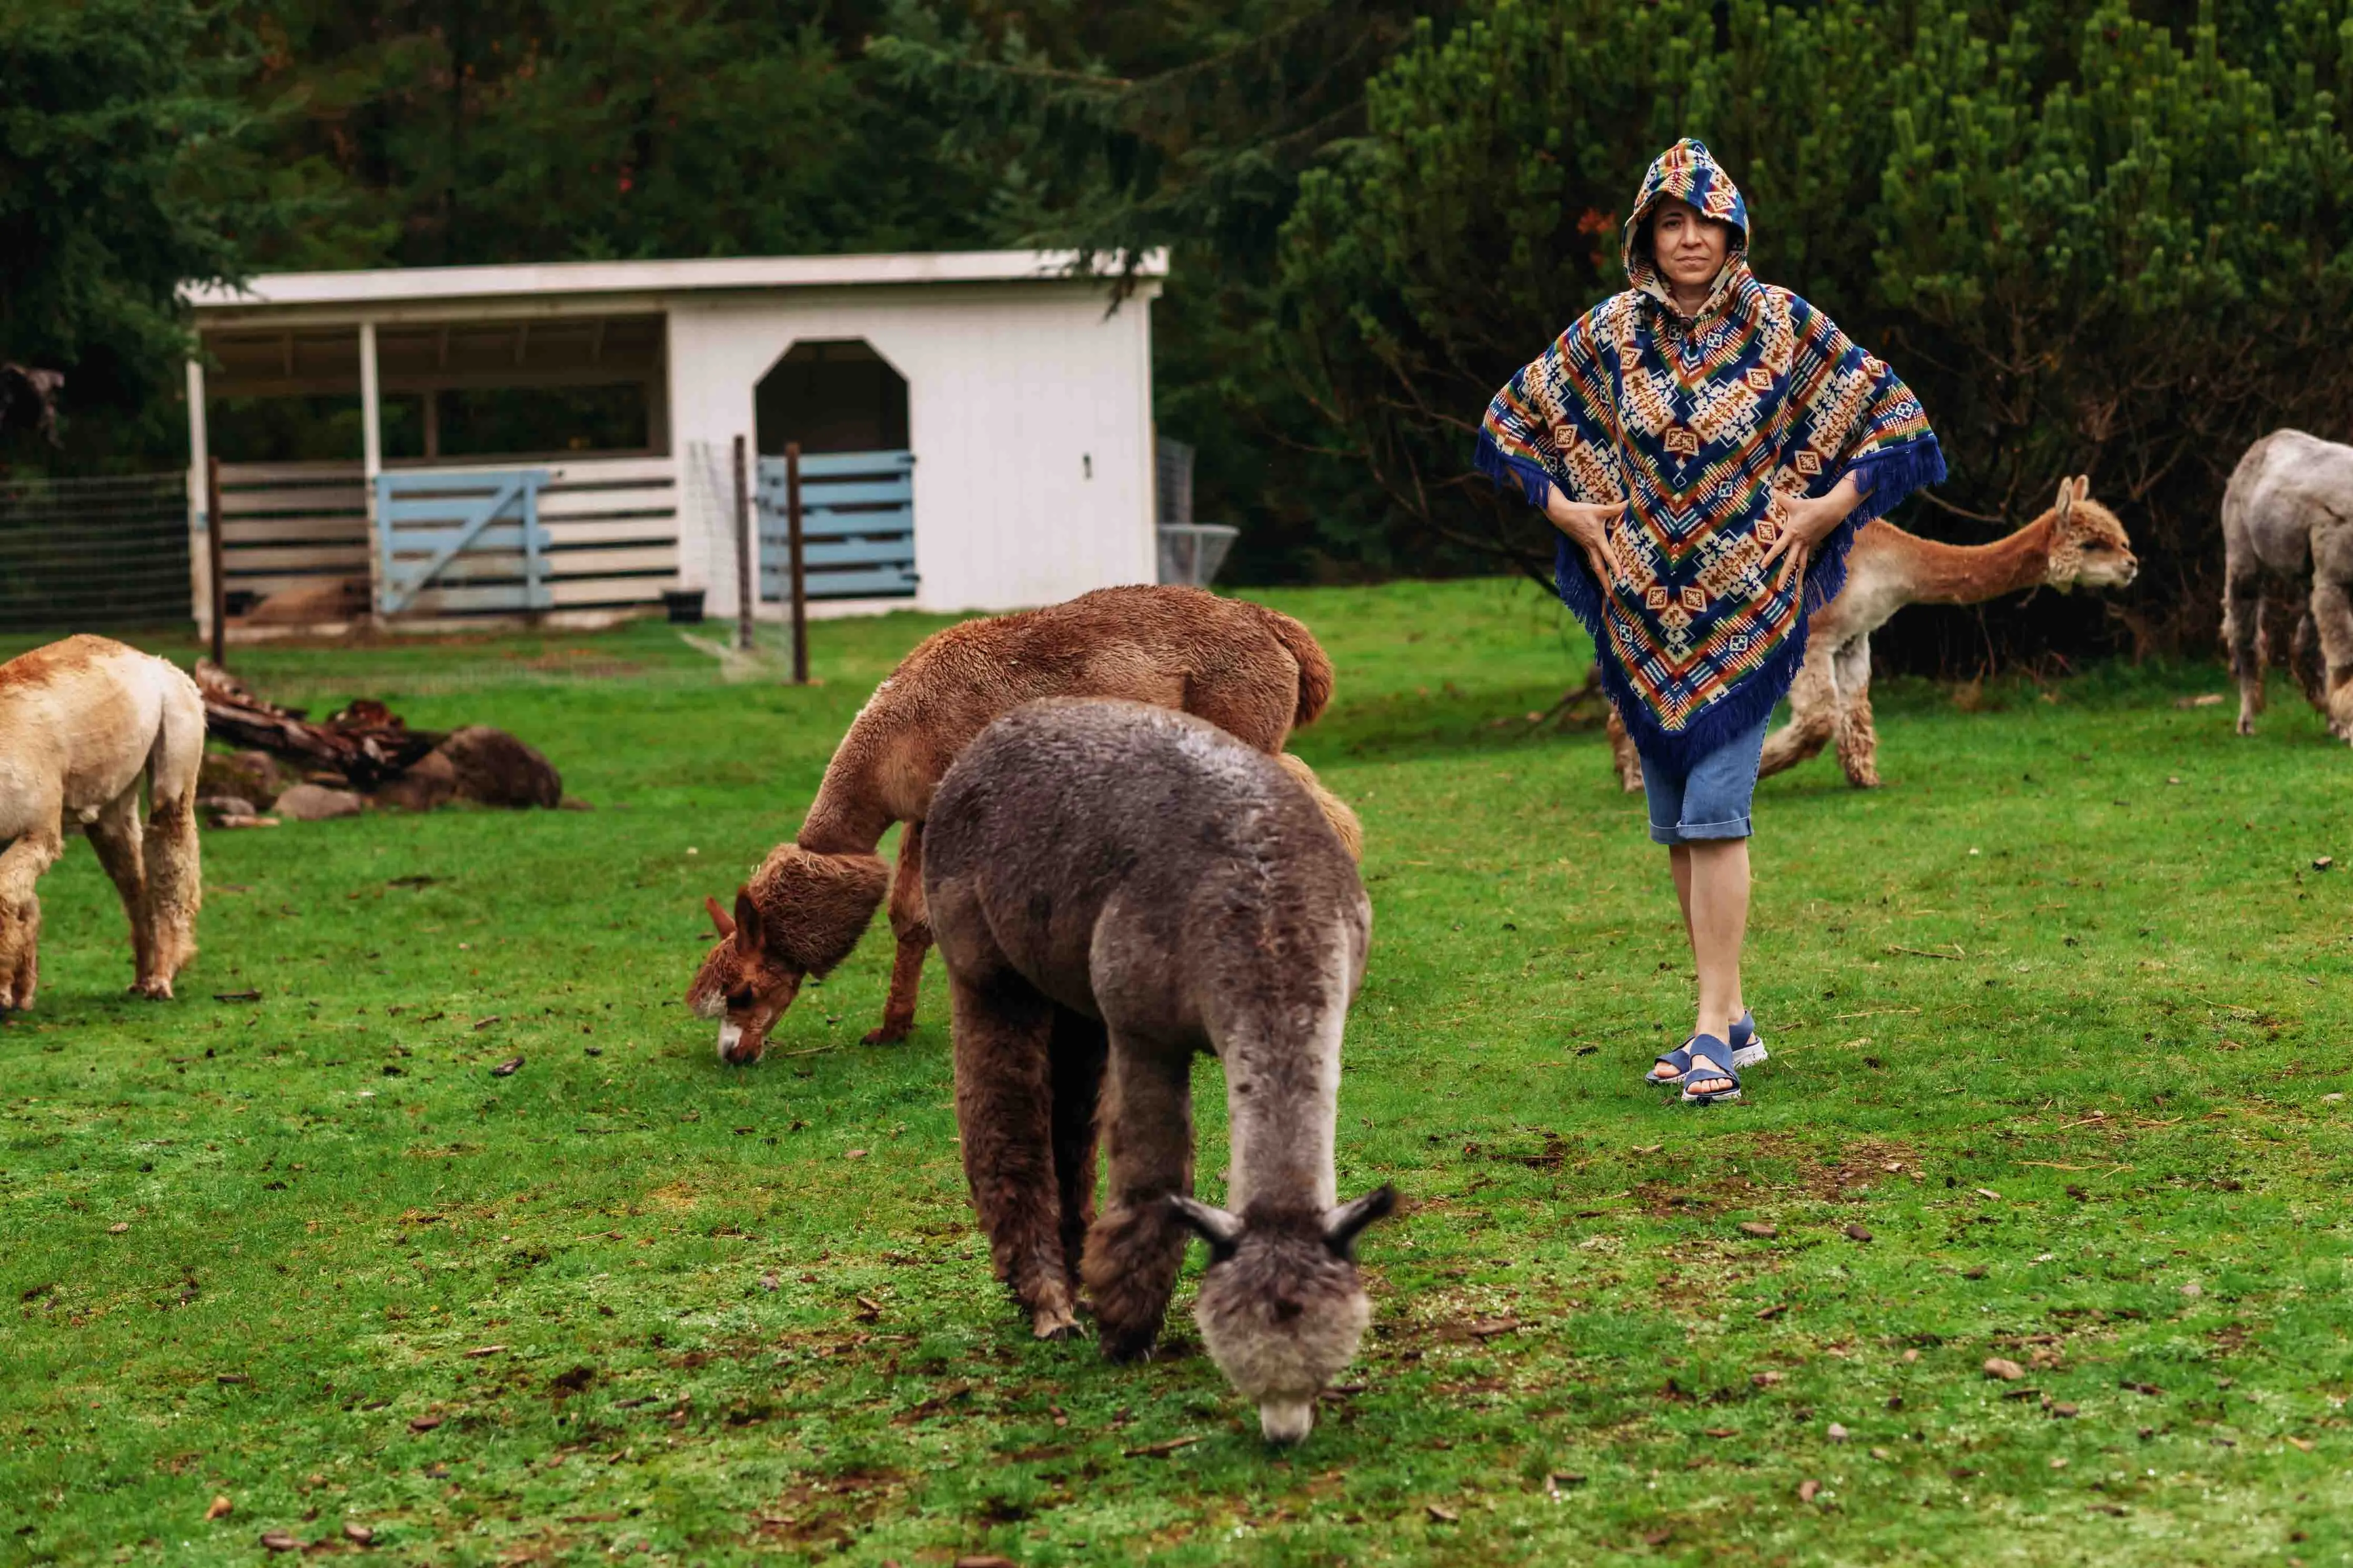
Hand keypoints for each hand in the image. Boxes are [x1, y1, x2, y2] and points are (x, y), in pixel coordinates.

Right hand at [1543, 487, 1626, 585]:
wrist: (1560, 514)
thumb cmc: (1580, 511)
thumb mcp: (1599, 509)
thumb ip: (1615, 508)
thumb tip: (1629, 503)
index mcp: (1596, 540)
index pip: (1607, 555)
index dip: (1614, 566)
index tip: (1620, 577)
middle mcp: (1591, 547)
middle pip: (1598, 569)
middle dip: (1605, 583)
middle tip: (1611, 595)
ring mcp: (1586, 548)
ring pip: (1594, 567)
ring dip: (1601, 579)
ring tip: (1608, 590)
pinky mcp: (1583, 546)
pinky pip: (1591, 561)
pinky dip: (1597, 569)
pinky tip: (1601, 573)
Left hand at [1757, 474, 1862, 591]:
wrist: (1833, 510)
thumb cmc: (1812, 506)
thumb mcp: (1795, 503)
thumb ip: (1781, 499)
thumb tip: (1771, 491)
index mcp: (1793, 533)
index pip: (1779, 547)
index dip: (1771, 556)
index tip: (1763, 565)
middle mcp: (1800, 543)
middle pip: (1792, 562)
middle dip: (1785, 576)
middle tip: (1778, 588)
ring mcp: (1807, 546)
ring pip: (1801, 566)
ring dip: (1797, 580)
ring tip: (1794, 594)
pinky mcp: (1813, 546)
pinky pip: (1807, 562)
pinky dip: (1803, 572)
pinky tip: (1800, 582)